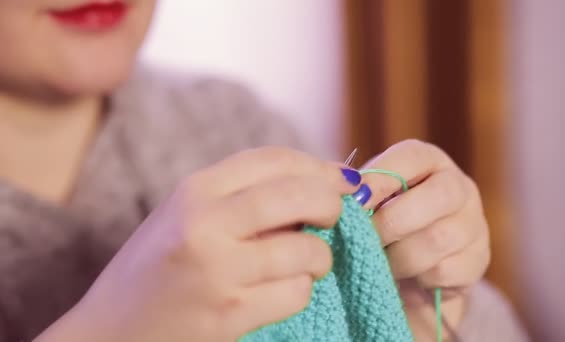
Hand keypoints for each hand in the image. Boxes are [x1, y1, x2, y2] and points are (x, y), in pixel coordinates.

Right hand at [36, 147, 360, 341]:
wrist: (109, 332)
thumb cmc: (156, 269)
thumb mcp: (185, 215)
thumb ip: (241, 196)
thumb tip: (322, 184)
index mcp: (193, 190)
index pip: (272, 160)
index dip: (316, 166)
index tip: (339, 179)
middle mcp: (203, 223)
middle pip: (298, 195)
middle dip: (331, 203)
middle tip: (334, 216)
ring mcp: (216, 271)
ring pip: (304, 250)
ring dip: (319, 257)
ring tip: (307, 262)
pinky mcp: (228, 315)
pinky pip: (294, 293)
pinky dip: (300, 290)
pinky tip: (283, 290)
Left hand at [361, 140, 489, 337]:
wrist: (415, 268)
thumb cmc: (387, 221)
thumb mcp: (373, 199)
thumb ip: (361, 192)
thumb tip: (346, 192)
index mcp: (429, 161)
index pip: (413, 156)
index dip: (381, 178)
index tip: (355, 201)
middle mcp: (460, 186)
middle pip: (439, 196)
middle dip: (393, 221)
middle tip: (366, 238)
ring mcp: (474, 224)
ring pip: (438, 239)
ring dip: (399, 256)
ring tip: (380, 260)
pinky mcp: (478, 261)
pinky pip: (444, 271)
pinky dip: (417, 278)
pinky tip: (407, 275)